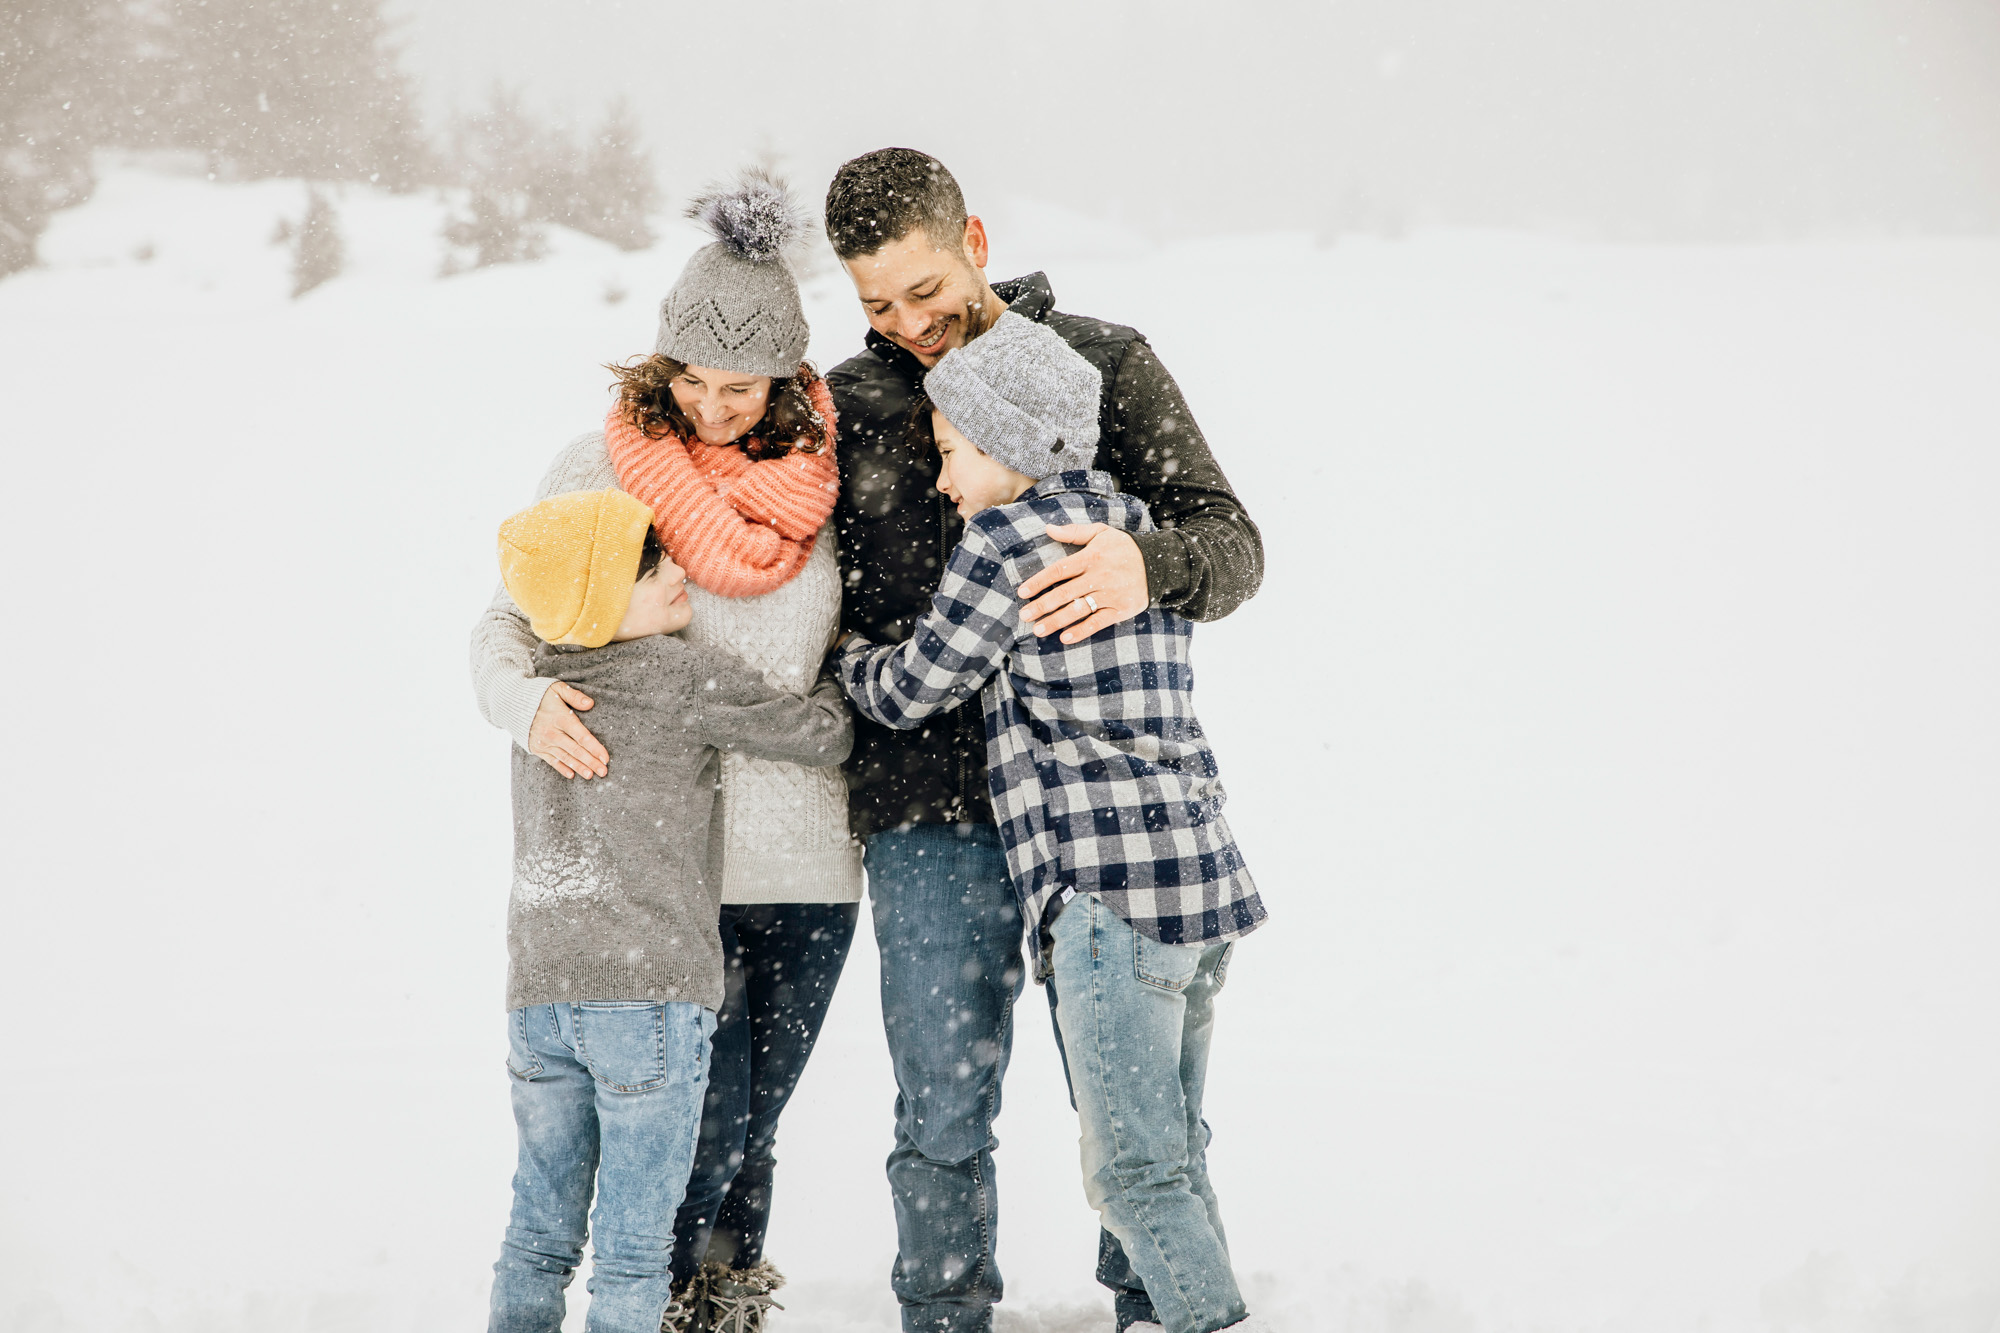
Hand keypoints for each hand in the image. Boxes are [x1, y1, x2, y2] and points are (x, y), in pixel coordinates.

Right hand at [528, 681, 608, 778]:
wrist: (511, 702)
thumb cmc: (539, 694)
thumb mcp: (557, 688)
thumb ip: (574, 696)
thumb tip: (590, 704)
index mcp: (560, 718)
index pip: (581, 736)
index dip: (595, 748)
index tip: (606, 758)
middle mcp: (552, 733)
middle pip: (575, 750)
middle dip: (591, 762)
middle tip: (603, 772)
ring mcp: (543, 742)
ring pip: (565, 757)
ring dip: (579, 767)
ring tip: (591, 775)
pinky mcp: (536, 748)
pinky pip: (551, 760)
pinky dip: (562, 768)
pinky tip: (572, 775)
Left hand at [1017, 523, 1148, 643]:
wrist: (1159, 562)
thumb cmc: (1124, 547)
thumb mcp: (1101, 533)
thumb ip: (1074, 532)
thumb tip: (1047, 528)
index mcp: (1092, 556)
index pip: (1059, 570)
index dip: (1039, 581)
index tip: (1022, 592)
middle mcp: (1100, 576)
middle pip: (1065, 593)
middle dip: (1042, 605)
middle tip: (1023, 615)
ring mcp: (1111, 594)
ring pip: (1079, 610)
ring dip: (1056, 621)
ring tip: (1038, 630)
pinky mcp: (1121, 609)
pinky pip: (1098, 622)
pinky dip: (1081, 631)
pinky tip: (1064, 638)